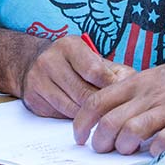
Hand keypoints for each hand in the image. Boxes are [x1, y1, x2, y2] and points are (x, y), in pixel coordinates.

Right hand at [17, 35, 133, 119]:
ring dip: (89, 115)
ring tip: (101, 115)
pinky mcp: (33, 98)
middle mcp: (50, 61)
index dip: (110, 86)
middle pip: (83, 93)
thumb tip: (133, 86)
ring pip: (72, 107)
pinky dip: (74, 117)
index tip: (120, 94)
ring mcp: (38, 80)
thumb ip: (114, 70)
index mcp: (68, 46)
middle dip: (102, 105)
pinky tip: (82, 116)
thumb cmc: (72, 62)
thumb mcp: (92, 57)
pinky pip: (60, 114)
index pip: (95, 71)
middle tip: (114, 112)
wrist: (32, 62)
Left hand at [72, 45, 164, 155]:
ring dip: (124, 146)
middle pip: (110, 121)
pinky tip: (154, 150)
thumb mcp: (150, 78)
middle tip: (102, 149)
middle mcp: (149, 95)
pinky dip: (156, 148)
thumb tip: (104, 116)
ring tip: (126, 150)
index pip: (97, 101)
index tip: (80, 136)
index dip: (82, 121)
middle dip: (100, 141)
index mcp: (136, 83)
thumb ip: (129, 95)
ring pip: (133, 130)